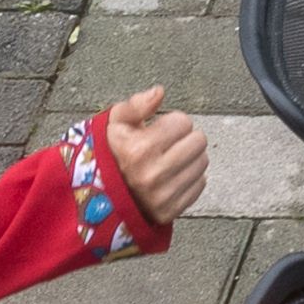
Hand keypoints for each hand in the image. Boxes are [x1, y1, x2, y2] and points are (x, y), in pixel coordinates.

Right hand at [99, 88, 208, 225]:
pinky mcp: (170, 212)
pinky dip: (190, 179)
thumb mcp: (115, 123)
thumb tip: (159, 92)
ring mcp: (161, 197)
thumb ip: (137, 104)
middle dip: (185, 138)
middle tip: (168, 144)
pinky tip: (172, 177)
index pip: (184, 122)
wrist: (101, 197)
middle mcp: (151, 175)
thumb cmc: (113, 154)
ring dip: (189, 158)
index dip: (172, 122)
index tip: (159, 130)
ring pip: (202, 163)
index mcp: (138, 150)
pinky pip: (200, 185)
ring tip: (170, 160)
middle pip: (198, 141)